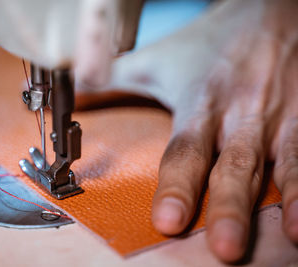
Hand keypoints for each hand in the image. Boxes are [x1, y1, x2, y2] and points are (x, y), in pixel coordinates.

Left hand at [106, 0, 297, 261]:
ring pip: (283, 161)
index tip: (168, 220)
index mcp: (200, 105)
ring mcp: (281, 117)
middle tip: (224, 246)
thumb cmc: (209, 45)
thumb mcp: (158, 60)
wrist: (268, 11)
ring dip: (287, 198)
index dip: (177, 185)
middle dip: (229, 205)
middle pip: (233, 165)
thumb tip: (76, 88)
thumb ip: (115, 78)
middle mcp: (240, 116)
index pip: (185, 151)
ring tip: (292, 234)